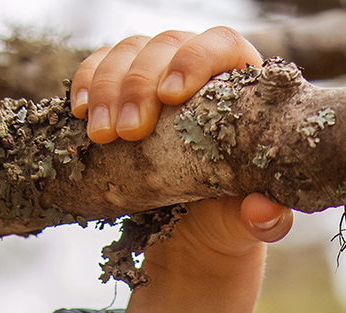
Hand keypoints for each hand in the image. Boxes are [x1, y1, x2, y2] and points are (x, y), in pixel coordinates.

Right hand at [70, 30, 293, 312]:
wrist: (193, 234)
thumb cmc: (228, 219)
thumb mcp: (247, 223)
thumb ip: (264, 219)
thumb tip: (265, 211)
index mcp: (240, 86)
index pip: (223, 45)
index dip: (196, 58)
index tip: (171, 96)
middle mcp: (198, 68)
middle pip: (167, 45)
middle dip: (139, 84)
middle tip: (128, 132)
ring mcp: (157, 72)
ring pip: (129, 52)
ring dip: (108, 88)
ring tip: (101, 135)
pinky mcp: (122, 87)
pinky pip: (99, 67)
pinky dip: (86, 83)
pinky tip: (79, 112)